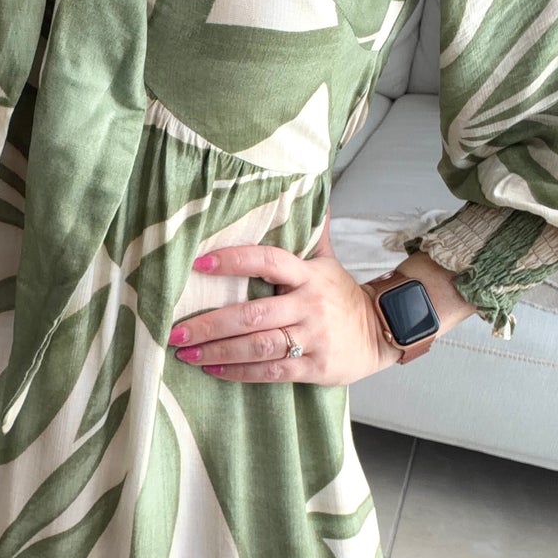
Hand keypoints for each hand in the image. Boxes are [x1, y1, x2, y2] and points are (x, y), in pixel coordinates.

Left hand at [168, 209, 397, 385]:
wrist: (382, 332)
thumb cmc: (341, 296)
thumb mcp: (329, 261)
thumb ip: (311, 233)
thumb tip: (305, 186)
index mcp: (308, 275)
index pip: (268, 260)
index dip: (234, 261)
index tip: (199, 264)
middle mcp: (309, 305)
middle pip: (253, 314)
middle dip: (211, 324)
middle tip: (176, 330)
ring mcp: (312, 338)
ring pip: (258, 346)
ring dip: (218, 350)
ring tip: (185, 352)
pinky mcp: (314, 367)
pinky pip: (270, 371)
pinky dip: (239, 372)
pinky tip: (213, 369)